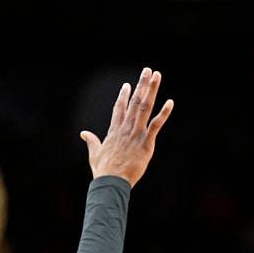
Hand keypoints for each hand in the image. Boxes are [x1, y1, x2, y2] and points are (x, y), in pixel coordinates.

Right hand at [80, 67, 173, 186]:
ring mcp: (136, 133)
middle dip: (141, 85)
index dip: (123, 96)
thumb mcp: (94, 153)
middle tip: (147, 71)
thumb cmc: (103, 170)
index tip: (127, 85)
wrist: (111, 181)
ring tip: (156, 76)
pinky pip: (156, 125)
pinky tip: (170, 102)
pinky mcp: (146, 142)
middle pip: (134, 101)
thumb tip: (83, 133)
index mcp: (114, 131)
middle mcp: (125, 128)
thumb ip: (91, 141)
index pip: (119, 108)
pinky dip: (164, 113)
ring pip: (144, 107)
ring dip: (151, 90)